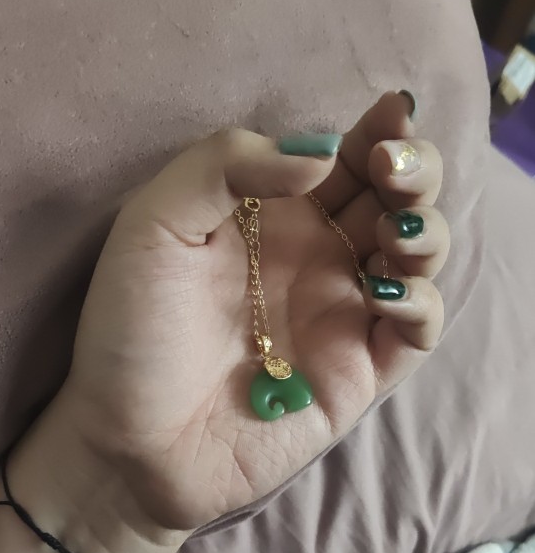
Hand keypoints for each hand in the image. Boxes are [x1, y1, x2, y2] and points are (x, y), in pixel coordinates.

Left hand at [60, 92, 447, 535]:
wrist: (128, 440)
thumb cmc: (129, 330)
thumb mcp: (153, 224)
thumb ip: (225, 165)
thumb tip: (319, 153)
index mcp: (272, 215)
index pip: (344, 159)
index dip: (379, 131)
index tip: (393, 112)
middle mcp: (315, 258)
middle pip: (394, 199)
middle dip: (414, 172)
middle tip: (391, 170)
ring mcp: (340, 315)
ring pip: (418, 258)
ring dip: (425, 232)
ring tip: (391, 232)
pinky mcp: (357, 373)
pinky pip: (415, 331)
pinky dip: (420, 303)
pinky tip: (383, 293)